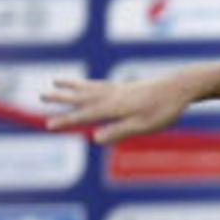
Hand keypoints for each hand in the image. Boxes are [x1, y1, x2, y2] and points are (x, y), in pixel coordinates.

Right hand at [42, 74, 196, 143]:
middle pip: (81, 97)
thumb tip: (95, 138)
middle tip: (40, 96)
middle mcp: (112, 96)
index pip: (85, 116)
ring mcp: (119, 90)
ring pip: (88, 88)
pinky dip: (88, 84)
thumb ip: (119, 131)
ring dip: (70, 86)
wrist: (179, 87)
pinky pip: (100, 84)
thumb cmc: (163, 110)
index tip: (47, 125)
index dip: (66, 121)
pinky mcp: (127, 87)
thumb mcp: (143, 126)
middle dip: (61, 98)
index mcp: (114, 108)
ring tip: (55, 81)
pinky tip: (86, 85)